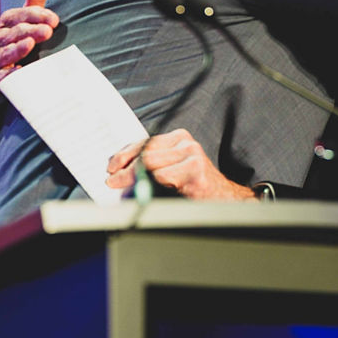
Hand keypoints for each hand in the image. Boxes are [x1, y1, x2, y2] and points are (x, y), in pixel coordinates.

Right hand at [0, 0, 58, 96]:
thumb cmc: (12, 40)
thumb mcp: (23, 19)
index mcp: (5, 24)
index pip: (18, 16)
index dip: (35, 15)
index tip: (54, 19)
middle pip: (13, 33)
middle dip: (30, 31)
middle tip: (48, 32)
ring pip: (3, 53)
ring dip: (16, 49)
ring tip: (29, 44)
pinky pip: (0, 77)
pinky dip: (8, 75)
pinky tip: (20, 72)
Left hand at [105, 129, 255, 199]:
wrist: (225, 199)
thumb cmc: (195, 187)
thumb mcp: (173, 169)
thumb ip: (153, 164)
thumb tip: (121, 171)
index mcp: (179, 138)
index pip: (145, 142)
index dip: (125, 154)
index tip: (112, 166)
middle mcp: (186, 143)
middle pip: (146, 153)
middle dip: (125, 169)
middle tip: (112, 181)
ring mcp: (192, 155)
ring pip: (152, 165)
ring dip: (134, 179)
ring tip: (122, 188)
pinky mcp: (195, 170)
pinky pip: (163, 178)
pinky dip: (151, 187)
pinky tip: (146, 193)